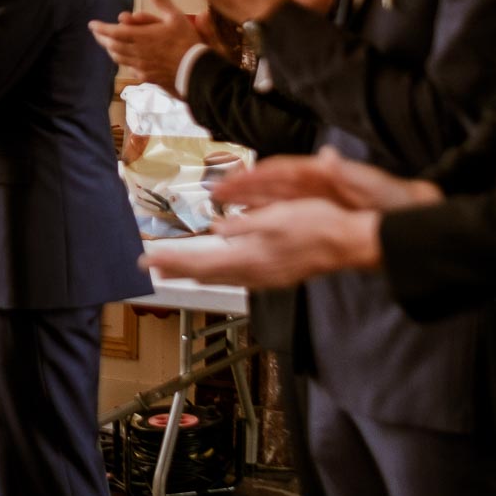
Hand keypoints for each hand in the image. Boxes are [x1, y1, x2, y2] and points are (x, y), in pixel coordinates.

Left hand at [89, 0, 200, 92]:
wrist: (195, 71)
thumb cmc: (186, 41)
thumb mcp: (176, 16)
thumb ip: (161, 0)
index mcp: (141, 36)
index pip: (114, 32)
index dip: (101, 28)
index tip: (92, 24)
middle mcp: (136, 52)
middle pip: (112, 46)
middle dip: (102, 38)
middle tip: (97, 33)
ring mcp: (140, 66)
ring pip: (118, 58)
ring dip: (111, 50)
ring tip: (107, 44)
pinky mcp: (146, 77)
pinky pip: (129, 68)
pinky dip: (123, 61)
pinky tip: (125, 59)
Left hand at [142, 199, 381, 287]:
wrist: (349, 244)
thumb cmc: (317, 225)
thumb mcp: (279, 217)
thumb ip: (246, 225)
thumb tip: (219, 226)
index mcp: (251, 258)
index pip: (200, 262)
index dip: (172, 260)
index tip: (146, 258)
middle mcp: (254, 273)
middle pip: (205, 273)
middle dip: (176, 268)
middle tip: (149, 264)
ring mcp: (265, 277)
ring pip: (219, 276)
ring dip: (193, 271)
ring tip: (173, 267)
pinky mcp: (274, 275)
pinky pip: (235, 276)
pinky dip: (216, 271)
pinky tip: (216, 265)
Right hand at [209, 147, 439, 212]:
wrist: (409, 215)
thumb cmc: (393, 198)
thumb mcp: (373, 184)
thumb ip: (347, 172)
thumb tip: (327, 158)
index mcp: (322, 173)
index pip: (281, 169)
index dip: (255, 174)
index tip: (234, 177)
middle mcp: (313, 183)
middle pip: (270, 182)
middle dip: (242, 186)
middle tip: (217, 191)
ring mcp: (313, 198)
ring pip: (272, 198)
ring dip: (247, 201)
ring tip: (223, 205)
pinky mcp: (315, 213)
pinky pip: (282, 214)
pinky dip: (263, 216)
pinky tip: (249, 224)